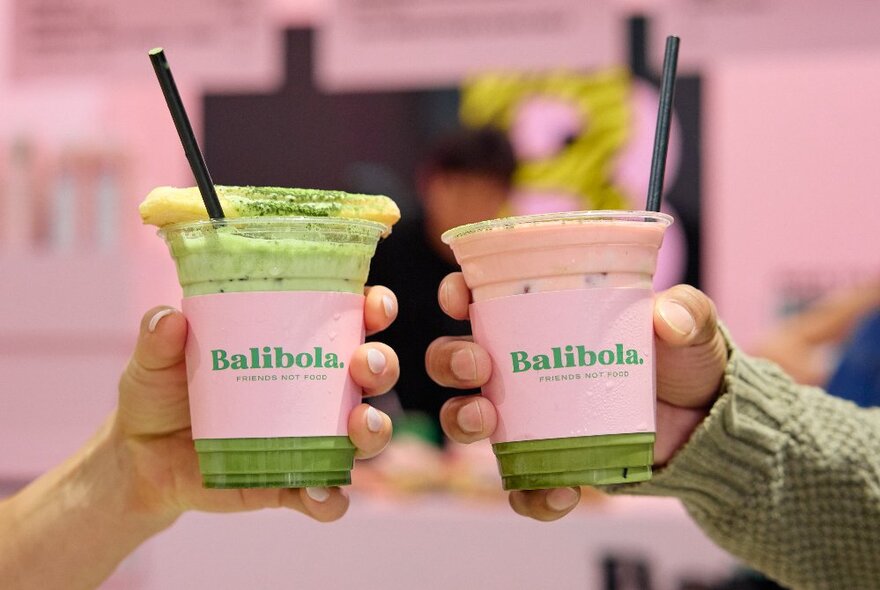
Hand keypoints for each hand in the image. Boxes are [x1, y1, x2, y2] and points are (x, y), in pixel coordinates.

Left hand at [113, 286, 398, 527]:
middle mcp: (313, 388)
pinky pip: (327, 495)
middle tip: (364, 364)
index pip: (348, 318)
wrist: (140, 462)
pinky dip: (332, 498)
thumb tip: (168, 319)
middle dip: (381, 365)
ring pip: (364, 433)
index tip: (375, 305)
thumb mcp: (155, 362)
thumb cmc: (159, 395)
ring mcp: (309, 437)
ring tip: (358, 427)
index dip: (374, 308)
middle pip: (370, 372)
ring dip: (374, 429)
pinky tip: (321, 493)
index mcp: (293, 344)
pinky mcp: (292, 483)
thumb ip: (158, 339)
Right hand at [426, 273, 727, 520]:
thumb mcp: (690, 329)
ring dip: (461, 418)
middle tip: (478, 364)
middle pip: (457, 359)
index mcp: (541, 319)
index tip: (458, 297)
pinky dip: (530, 494)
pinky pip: (520, 485)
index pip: (482, 298)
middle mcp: (521, 366)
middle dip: (451, 360)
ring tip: (485, 422)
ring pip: (467, 417)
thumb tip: (665, 317)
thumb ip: (687, 313)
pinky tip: (559, 492)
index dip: (457, 294)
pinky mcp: (546, 462)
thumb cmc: (683, 362)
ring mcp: (528, 417)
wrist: (704, 427)